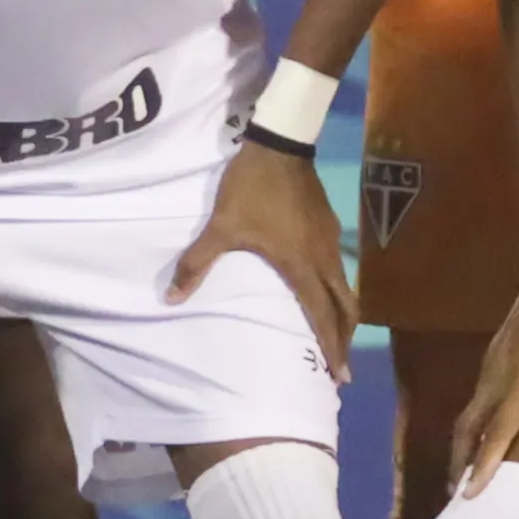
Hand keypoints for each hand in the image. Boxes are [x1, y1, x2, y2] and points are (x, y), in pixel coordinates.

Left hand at [171, 139, 357, 370]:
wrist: (280, 144)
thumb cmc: (252, 189)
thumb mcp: (220, 227)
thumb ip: (197, 263)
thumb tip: (172, 298)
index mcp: (301, 265)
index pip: (321, 314)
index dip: (330, 345)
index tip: (338, 374)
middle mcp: (323, 258)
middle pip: (345, 307)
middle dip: (344, 339)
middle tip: (342, 369)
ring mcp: (330, 241)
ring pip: (346, 288)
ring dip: (344, 315)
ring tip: (338, 336)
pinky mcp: (329, 226)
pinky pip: (341, 269)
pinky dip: (339, 291)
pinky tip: (326, 292)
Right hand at [448, 256, 518, 498]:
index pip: (497, 433)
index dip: (483, 465)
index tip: (469, 493)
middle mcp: (499, 377)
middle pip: (469, 426)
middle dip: (461, 460)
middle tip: (457, 492)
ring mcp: (494, 363)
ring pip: (471, 410)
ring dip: (465, 441)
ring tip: (466, 467)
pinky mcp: (497, 354)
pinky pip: (478, 395)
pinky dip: (475, 420)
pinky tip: (485, 428)